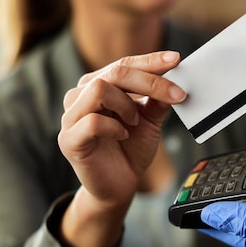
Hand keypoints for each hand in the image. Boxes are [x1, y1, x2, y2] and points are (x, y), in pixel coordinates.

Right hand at [57, 51, 185, 246]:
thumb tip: (175, 78)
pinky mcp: (69, 140)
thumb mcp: (150, 120)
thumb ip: (158, 100)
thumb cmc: (130, 149)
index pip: (124, 63)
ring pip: (99, 89)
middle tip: (176, 94)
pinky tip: (123, 136)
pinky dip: (115, 127)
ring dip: (127, 104)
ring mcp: (71, 117)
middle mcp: (80, 96)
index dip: (150, 60)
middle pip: (115, 72)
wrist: (118, 186)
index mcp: (97, 85)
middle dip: (150, 81)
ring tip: (136, 122)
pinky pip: (93, 121)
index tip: (176, 59)